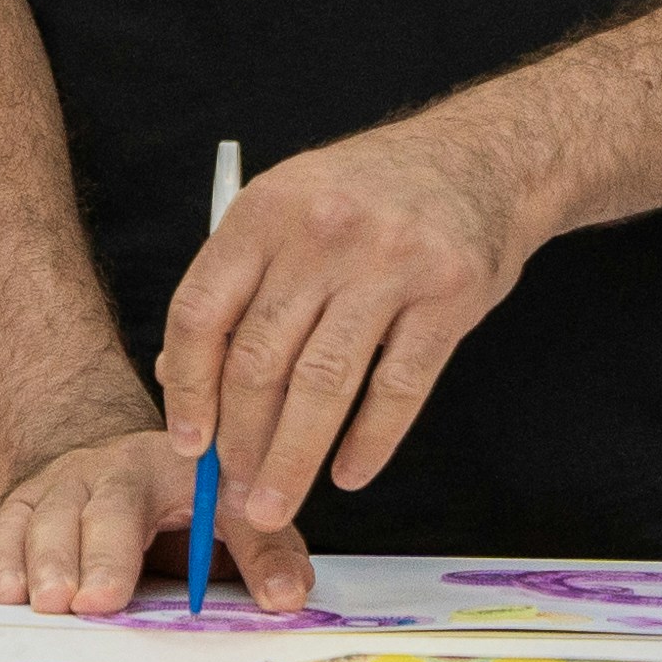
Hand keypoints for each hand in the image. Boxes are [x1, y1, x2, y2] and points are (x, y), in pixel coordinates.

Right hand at [0, 417, 317, 617]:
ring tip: (45, 603)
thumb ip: (264, 550)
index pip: (167, 497)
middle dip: (87, 557)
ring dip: (41, 560)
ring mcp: (61, 484)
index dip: (145, 543)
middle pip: (97, 508)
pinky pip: (6, 525)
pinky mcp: (24, 502)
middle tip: (82, 603)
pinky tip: (8, 590)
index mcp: (167, 467)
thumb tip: (289, 598)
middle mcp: (107, 469)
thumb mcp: (231, 509)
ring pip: (44, 516)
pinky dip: (2, 556)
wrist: (111, 458)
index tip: (121, 593)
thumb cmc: (182, 496)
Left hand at [158, 117, 543, 538]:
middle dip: (239, 442)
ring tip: (274, 506)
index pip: (202, 311)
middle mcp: (323, 231)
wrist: (482, 155)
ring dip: (292, 459)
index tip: (188, 444)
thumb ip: (237, 284)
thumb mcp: (288, 208)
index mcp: (267, 209)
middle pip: (260, 359)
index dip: (187, 388)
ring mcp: (390, 262)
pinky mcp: (450, 294)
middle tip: (234, 496)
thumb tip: (179, 378)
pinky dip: (369, 442)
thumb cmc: (370, 192)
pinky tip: (349, 474)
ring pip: (323, 385)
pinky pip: (398, 388)